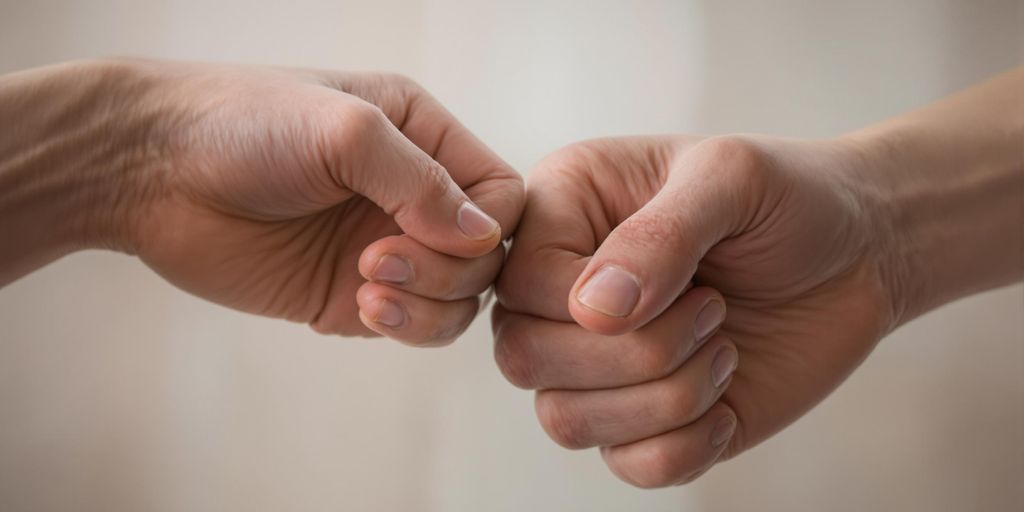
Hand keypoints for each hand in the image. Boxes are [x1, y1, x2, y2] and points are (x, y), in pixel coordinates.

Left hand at [0, 59, 523, 344]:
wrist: (150, 171)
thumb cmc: (242, 123)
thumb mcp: (345, 130)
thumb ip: (422, 182)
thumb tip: (486, 238)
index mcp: (420, 137)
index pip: (500, 195)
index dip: (485, 227)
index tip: (427, 232)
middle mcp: (410, 193)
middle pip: (485, 255)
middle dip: (447, 269)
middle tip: (378, 260)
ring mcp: (384, 247)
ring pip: (458, 298)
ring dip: (429, 304)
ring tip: (367, 288)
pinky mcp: (351, 295)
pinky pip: (412, 325)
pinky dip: (403, 326)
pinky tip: (358, 306)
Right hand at [494, 135, 893, 486]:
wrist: (861, 253)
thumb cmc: (789, 198)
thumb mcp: (731, 179)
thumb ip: (660, 234)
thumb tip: (593, 311)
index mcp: (565, 215)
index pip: (517, 284)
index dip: (585, 301)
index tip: (691, 280)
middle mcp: (565, 291)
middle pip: (523, 357)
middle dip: (635, 352)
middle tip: (714, 310)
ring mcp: (600, 362)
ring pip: (564, 419)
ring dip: (664, 398)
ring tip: (725, 348)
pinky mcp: (644, 419)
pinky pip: (627, 465)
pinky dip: (685, 446)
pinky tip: (729, 401)